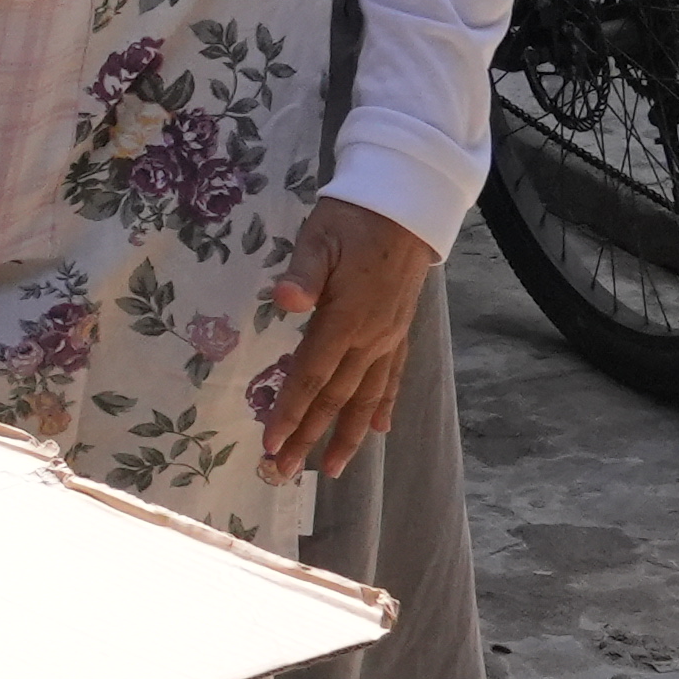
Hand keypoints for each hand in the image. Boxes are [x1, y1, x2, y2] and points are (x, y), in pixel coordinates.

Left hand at [251, 200, 439, 481]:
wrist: (408, 206)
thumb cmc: (355, 218)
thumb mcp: (320, 236)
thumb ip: (303, 272)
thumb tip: (284, 299)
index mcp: (346, 319)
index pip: (311, 376)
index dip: (290, 412)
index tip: (271, 443)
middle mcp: (370, 338)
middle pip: (335, 397)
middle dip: (310, 437)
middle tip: (284, 471)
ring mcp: (389, 338)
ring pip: (366, 397)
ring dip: (349, 435)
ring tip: (334, 469)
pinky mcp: (400, 332)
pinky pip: (392, 377)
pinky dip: (383, 406)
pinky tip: (379, 429)